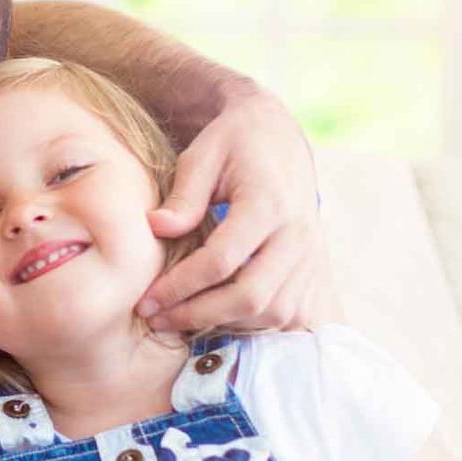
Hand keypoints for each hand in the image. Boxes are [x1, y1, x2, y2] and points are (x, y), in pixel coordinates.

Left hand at [138, 88, 336, 333]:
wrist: (280, 136)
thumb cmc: (234, 143)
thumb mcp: (203, 154)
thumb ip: (183, 195)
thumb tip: (156, 228)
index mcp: (269, 203)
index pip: (222, 261)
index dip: (180, 287)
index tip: (147, 300)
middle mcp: (297, 234)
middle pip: (251, 297)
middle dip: (199, 315)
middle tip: (157, 318)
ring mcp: (311, 255)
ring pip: (272, 313)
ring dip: (224, 324)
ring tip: (180, 318)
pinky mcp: (315, 269)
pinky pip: (288, 315)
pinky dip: (252, 324)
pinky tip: (217, 315)